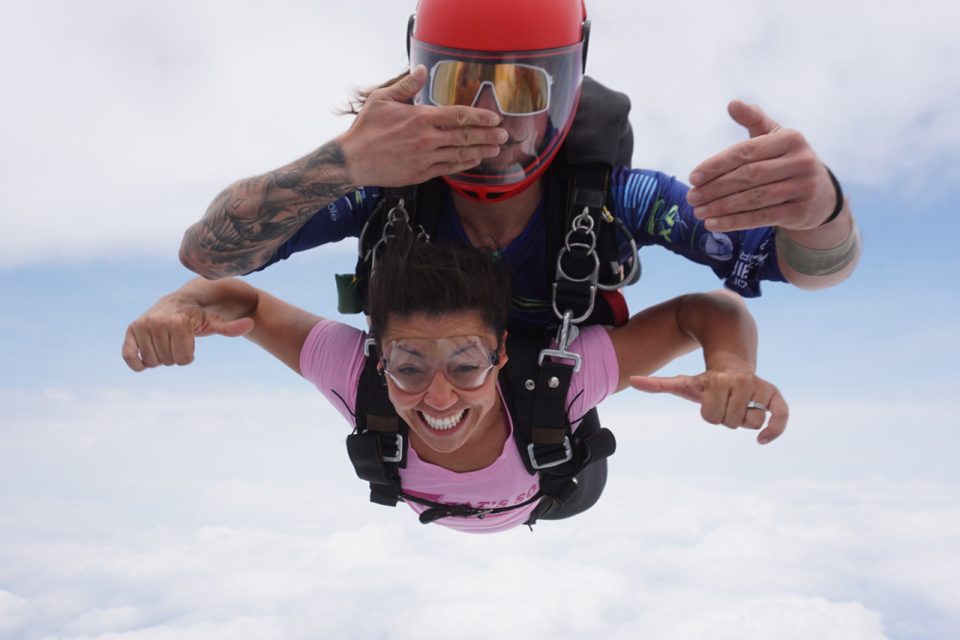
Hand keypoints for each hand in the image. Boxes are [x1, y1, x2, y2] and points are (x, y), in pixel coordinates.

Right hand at [122, 297, 253, 371]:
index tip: (190, 342)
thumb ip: (230, 328)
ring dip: (160, 358)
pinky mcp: (131, 331)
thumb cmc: (198, 315)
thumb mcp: (215, 322)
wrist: (177, 302)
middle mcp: (157, 322)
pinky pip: (129, 357)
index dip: (189, 356)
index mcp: (178, 322)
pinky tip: (144, 360)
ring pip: (152, 362)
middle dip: (175, 356)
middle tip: (177, 341)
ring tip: (166, 342)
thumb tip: (251, 325)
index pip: (184, 360)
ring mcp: (142, 326)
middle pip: (168, 361)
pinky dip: (137, 363)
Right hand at [336, 65, 507, 185]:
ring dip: (481, 151)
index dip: (480, 117)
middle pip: (465, 136)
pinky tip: (475, 161)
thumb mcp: (383, 100)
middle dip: (488, 135)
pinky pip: (449, 168)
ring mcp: (426, 158)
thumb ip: (407, 86)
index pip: (459, 116)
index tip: (494, 118)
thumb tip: (422, 70)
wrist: (353, 160)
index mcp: (421, 118)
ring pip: (461, 154)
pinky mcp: (422, 173)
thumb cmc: (366, 129)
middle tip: (503, 135)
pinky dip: (464, 164)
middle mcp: (428, 138)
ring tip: (496, 149)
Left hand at [630, 369, 787, 443]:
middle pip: (730, 422)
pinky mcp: (773, 394)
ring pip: (750, 423)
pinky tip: (762, 441)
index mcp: (716, 380)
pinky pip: (781, 415)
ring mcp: (757, 387)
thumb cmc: (704, 380)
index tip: (708, 400)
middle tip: (723, 402)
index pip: (711, 417)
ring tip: (738, 403)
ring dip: (744, 420)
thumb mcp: (682, 383)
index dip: (708, 414)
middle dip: (725, 416)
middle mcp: (739, 381)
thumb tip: (631, 380)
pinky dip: (775, 430)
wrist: (731, 364)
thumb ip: (659, 384)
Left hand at [686, 100, 835, 231]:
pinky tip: (713, 224)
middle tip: (691, 197)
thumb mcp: (775, 137)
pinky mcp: (800, 212)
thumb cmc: (787, 161)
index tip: (693, 177)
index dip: (717, 165)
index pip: (746, 152)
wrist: (821, 195)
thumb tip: (732, 103)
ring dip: (721, 207)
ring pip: (753, 199)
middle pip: (748, 176)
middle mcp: (801, 161)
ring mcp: (803, 188)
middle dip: (715, 188)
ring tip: (698, 212)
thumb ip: (754, 120)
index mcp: (791, 139)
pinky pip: (761, 217)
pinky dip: (734, 222)